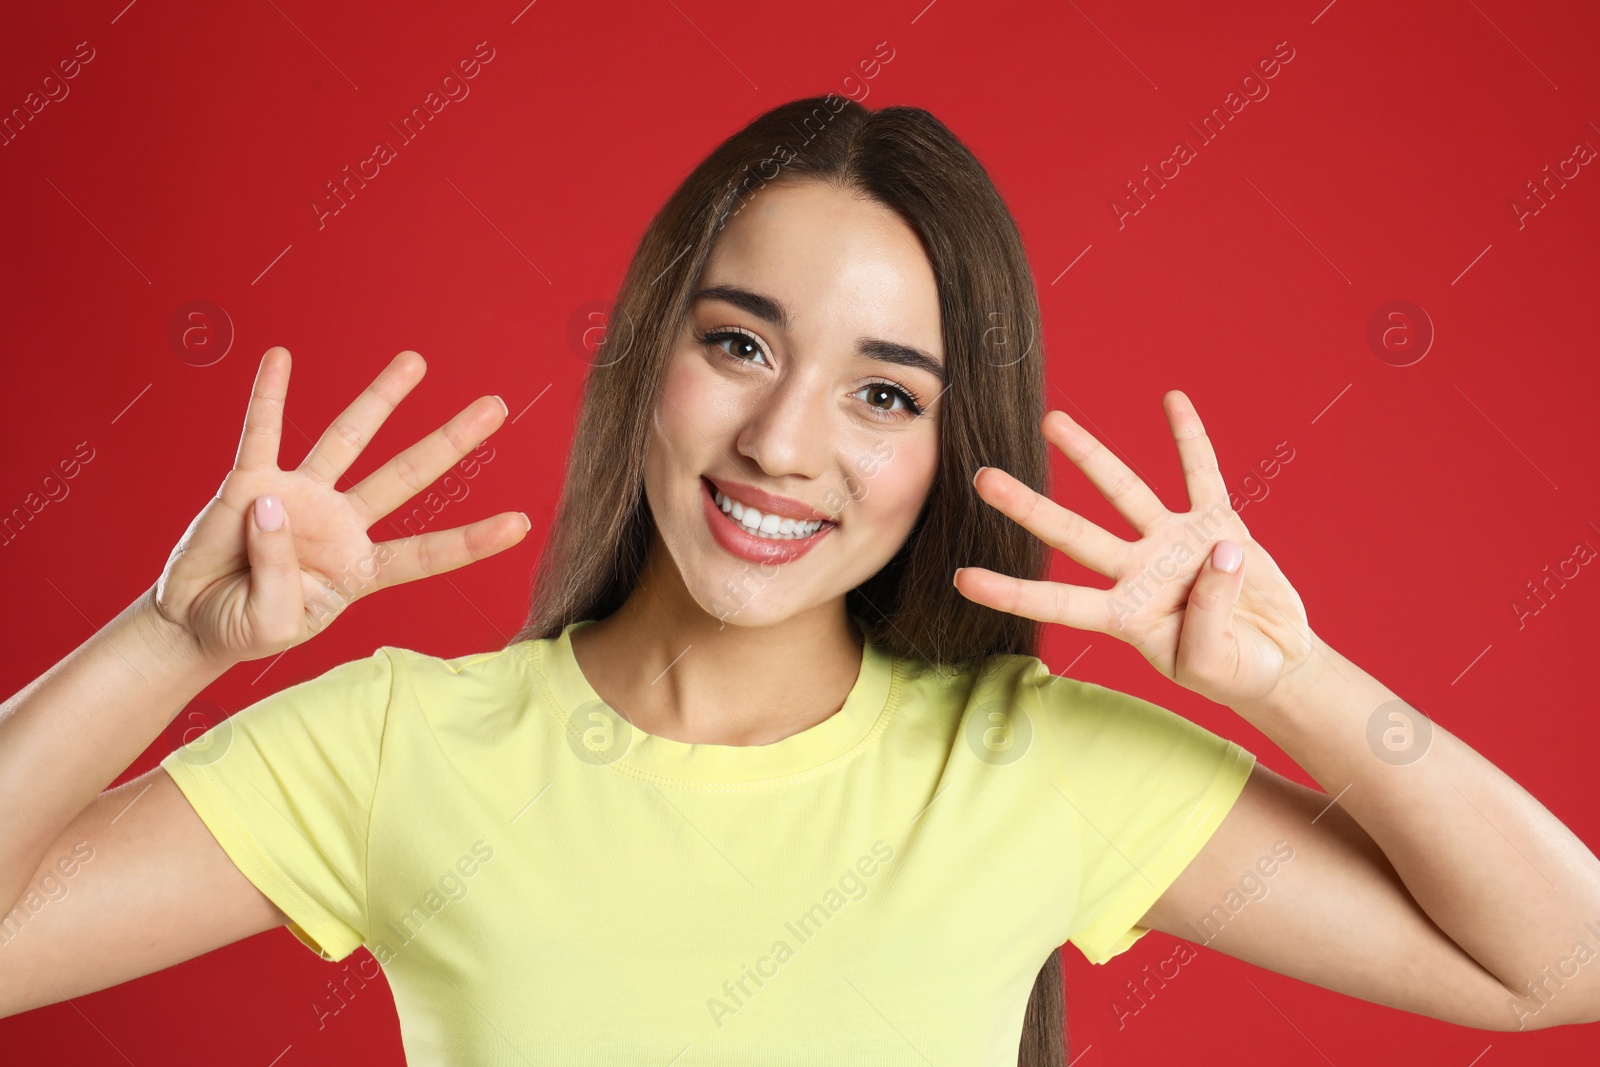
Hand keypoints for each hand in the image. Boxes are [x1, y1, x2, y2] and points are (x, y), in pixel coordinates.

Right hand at [148, 347, 528, 668]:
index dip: (470, 541)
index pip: (426, 553)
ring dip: (381, 398)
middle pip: (408, 475)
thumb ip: (280, 577)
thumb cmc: (244, 625)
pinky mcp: (250, 482)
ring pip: (349, 438)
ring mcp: (298, 497)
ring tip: (415, 361)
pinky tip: (280, 358)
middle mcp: (341, 523)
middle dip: (452, 441)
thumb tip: (273, 504)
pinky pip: (262, 432)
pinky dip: (269, 395)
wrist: (194, 621)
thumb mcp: (273, 622)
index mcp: (360, 568)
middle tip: (498, 406)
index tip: (521, 523)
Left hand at [953, 391, 1316, 709]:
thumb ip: (1209, 618)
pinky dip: (1190, 438)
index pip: (1058, 602)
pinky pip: (1201, 474)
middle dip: (1028, 508)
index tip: (961, 578)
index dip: (1012, 594)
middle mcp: (1139, 572)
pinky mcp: (1216, 524)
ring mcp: (1174, 544)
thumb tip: (1217, 554)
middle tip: (982, 477)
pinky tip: (1173, 400)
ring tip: (1051, 422)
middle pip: (1073, 534)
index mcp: (1126, 616)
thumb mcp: (1214, 664)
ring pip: (1124, 492)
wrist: (1277, 661)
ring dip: (1090, 455)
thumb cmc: (1235, 672)